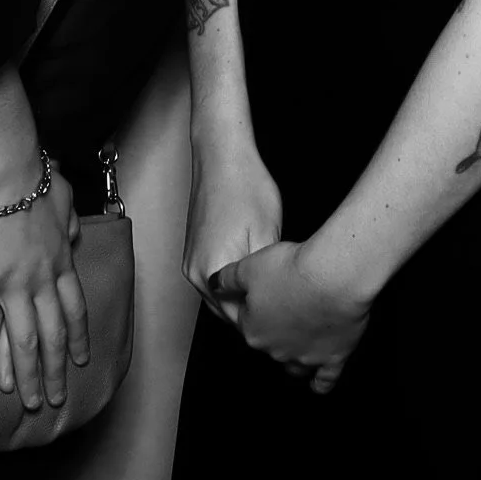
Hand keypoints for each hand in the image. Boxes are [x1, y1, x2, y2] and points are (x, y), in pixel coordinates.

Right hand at [0, 162, 89, 411]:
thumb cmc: (35, 177)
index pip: (74, 309)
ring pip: (14, 342)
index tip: (79, 360)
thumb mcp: (65, 201)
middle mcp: (40, 280)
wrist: (9, 169)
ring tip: (10, 403)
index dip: (77, 338)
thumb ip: (68, 224)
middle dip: (50, 372)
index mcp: (60, 261)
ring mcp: (11, 283)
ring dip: (14, 376)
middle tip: (51, 400)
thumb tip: (73, 235)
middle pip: (49, 336)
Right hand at [183, 140, 283, 326]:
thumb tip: (274, 302)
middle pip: (227, 311)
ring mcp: (192, 263)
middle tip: (286, 316)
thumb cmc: (245, 186)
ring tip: (274, 298)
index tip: (288, 323)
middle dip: (254, 316)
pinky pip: (215, 281)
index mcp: (212, 274)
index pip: (239, 320)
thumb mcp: (267, 234)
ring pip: (221, 297)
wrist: (223, 156)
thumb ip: (264, 278)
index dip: (266, 323)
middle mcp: (195, 273)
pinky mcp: (194, 252)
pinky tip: (256, 277)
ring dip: (243, 301)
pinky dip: (234, 285)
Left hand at [211, 238, 371, 394]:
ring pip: (293, 365)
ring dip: (292, 357)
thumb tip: (214, 284)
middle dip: (274, 326)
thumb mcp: (250, 265)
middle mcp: (276, 349)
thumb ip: (227, 277)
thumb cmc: (293, 270)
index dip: (252, 302)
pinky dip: (320, 381)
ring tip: (296, 344)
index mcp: (253, 329)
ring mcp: (305, 356)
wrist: (332, 278)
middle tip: (286, 302)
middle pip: (269, 341)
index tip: (262, 290)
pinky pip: (324, 379)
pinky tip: (318, 382)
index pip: (245, 319)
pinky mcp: (332, 358)